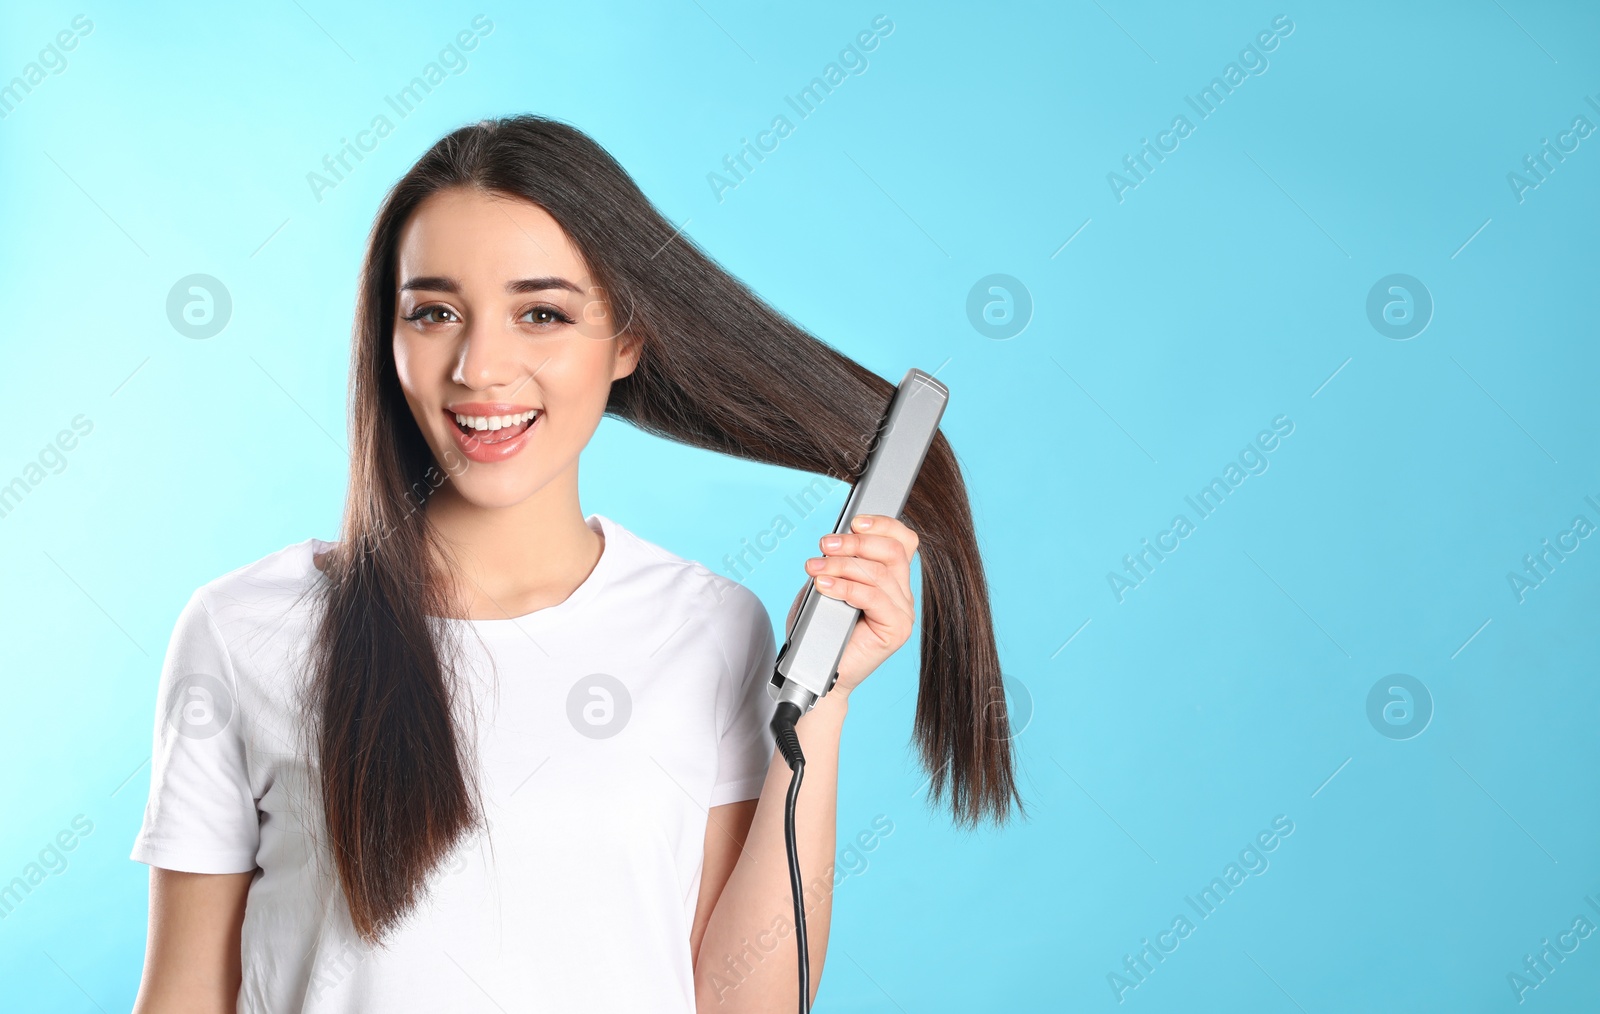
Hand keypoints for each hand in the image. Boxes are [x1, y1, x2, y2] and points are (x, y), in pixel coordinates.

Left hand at [785, 513, 918, 695]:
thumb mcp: (827, 582)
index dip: (882, 525)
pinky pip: (874, 598)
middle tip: (825, 545)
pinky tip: (825, 585)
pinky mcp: (897, 630)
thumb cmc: (818, 628)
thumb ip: (839, 561)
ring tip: (815, 568)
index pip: (902, 540)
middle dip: (856, 543)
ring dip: (842, 565)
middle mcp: (901, 592)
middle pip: (893, 551)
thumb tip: (838, 539)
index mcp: (890, 577)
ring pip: (879, 573)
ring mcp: (902, 612)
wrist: (814, 668)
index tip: (853, 522)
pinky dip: (846, 587)